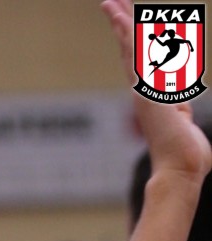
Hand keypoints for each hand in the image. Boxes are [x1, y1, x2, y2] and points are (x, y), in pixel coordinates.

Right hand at [102, 0, 211, 182]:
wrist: (181, 168)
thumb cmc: (187, 154)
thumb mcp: (184, 123)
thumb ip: (180, 111)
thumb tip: (181, 109)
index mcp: (153, 97)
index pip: (140, 63)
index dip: (133, 42)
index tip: (125, 23)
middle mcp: (144, 92)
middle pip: (130, 51)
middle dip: (122, 26)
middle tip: (110, 4)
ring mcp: (144, 91)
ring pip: (130, 49)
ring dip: (121, 23)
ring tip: (109, 3)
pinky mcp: (147, 91)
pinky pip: (136, 58)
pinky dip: (128, 36)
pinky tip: (121, 19)